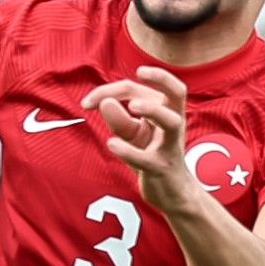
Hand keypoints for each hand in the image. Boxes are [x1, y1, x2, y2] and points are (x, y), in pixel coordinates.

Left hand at [80, 66, 202, 212]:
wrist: (171, 193)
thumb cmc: (151, 155)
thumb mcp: (133, 134)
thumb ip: (119, 119)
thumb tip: (105, 102)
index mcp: (166, 110)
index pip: (138, 89)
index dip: (110, 89)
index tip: (87, 102)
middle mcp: (173, 124)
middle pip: (177, 91)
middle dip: (162, 76)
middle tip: (139, 72)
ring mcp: (170, 147)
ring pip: (171, 122)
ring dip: (153, 110)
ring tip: (133, 107)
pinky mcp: (161, 169)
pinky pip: (147, 159)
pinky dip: (128, 151)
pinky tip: (112, 144)